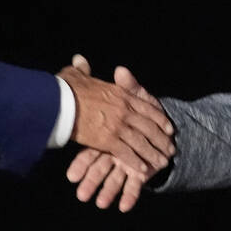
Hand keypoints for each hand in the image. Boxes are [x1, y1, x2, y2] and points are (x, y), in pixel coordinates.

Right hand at [58, 54, 173, 176]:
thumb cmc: (67, 89)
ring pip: (142, 142)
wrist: (60, 103)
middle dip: (162, 139)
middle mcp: (124, 111)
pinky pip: (127, 154)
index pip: (147, 107)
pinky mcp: (108, 141)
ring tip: (162, 162)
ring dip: (153, 153)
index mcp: (121, 95)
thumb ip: (83, 69)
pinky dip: (136, 162)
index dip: (160, 118)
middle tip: (171, 148)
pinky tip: (143, 170)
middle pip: (149, 127)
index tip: (169, 127)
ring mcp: (118, 126)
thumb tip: (80, 60)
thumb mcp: (78, 75)